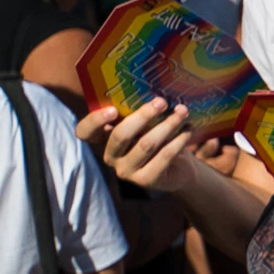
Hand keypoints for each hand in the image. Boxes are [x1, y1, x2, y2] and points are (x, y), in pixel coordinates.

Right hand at [79, 94, 223, 196]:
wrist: (179, 168)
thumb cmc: (158, 138)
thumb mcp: (146, 125)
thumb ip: (139, 113)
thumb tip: (153, 93)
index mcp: (103, 139)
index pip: (85, 132)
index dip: (94, 121)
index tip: (113, 110)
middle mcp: (110, 156)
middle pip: (120, 135)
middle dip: (142, 116)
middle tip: (161, 101)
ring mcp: (126, 171)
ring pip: (146, 144)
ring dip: (167, 125)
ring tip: (182, 111)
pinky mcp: (145, 180)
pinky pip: (163, 157)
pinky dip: (178, 140)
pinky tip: (188, 129)